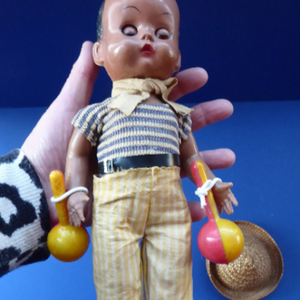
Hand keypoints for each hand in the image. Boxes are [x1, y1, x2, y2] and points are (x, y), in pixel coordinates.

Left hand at [21, 41, 234, 226]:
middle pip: (173, 131)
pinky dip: (188, 206)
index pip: (156, 103)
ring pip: (178, 166)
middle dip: (201, 119)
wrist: (39, 190)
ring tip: (229, 159)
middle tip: (226, 108)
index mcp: (124, 125)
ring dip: (205, 162)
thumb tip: (93, 45)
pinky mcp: (137, 199)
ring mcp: (138, 173)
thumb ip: (82, 78)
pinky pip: (167, 203)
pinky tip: (207, 203)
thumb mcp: (69, 108)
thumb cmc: (50, 147)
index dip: (178, 89)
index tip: (201, 77)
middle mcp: (134, 147)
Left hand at [212, 181, 237, 214]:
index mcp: (228, 194)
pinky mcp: (218, 202)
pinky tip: (221, 213)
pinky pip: (219, 206)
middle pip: (228, 204)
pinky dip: (220, 209)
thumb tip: (231, 184)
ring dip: (226, 209)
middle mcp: (226, 198)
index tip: (236, 204)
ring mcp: (222, 200)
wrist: (214, 186)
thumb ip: (227, 185)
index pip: (232, 198)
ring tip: (228, 213)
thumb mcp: (223, 185)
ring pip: (224, 206)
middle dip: (230, 208)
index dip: (234, 201)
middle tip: (231, 212)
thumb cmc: (220, 185)